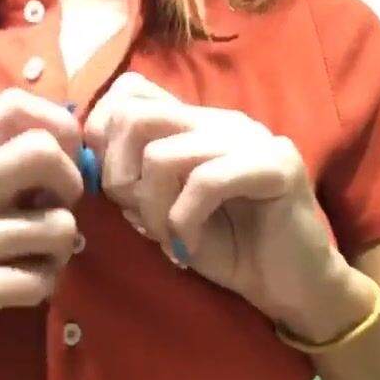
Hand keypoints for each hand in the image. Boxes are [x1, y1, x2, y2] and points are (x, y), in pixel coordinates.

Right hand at [0, 91, 82, 368]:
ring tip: (37, 260)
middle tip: (57, 212)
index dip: (60, 128)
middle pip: (41, 152)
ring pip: (58, 227)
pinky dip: (44, 287)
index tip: (65, 161)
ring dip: (62, 250)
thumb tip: (76, 146)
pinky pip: (40, 279)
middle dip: (71, 184)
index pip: (14, 105)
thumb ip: (7, 164)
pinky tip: (23, 290)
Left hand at [85, 73, 371, 339]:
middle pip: (136, 117)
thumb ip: (133, 183)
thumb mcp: (164, 214)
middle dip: (118, 175)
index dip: (103, 138)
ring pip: (163, 155)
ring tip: (168, 238)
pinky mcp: (277, 165)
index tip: (111, 189)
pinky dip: (183, 221)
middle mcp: (220, 120)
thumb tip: (89, 166)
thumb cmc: (229, 250)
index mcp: (193, 123)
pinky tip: (188, 248)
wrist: (291, 287)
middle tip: (135, 217)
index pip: (129, 93)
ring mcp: (251, 137)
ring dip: (152, 209)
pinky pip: (205, 181)